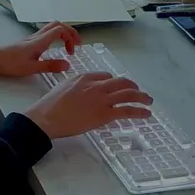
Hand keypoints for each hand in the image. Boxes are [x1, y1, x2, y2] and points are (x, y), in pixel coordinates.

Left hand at [0, 22, 81, 77]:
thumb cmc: (9, 63)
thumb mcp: (31, 68)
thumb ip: (50, 66)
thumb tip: (67, 65)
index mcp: (39, 41)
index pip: (60, 29)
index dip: (71, 37)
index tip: (73, 51)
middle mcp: (36, 37)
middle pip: (57, 24)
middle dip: (70, 32)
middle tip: (76, 45)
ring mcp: (31, 38)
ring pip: (50, 28)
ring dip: (62, 34)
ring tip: (68, 47)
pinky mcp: (27, 43)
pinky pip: (45, 34)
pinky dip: (54, 38)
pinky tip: (53, 50)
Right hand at [23, 72, 153, 139]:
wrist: (47, 117)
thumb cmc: (50, 106)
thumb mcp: (63, 88)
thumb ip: (76, 88)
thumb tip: (82, 94)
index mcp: (84, 77)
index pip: (106, 76)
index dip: (114, 82)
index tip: (118, 88)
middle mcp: (96, 85)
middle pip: (122, 82)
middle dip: (133, 86)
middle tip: (138, 92)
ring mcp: (102, 99)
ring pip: (129, 94)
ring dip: (142, 97)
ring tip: (148, 101)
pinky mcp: (105, 113)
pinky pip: (127, 110)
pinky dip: (140, 111)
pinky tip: (146, 114)